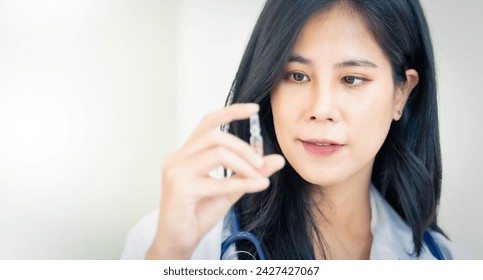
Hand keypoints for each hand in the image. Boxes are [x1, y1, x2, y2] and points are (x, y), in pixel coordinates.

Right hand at [145, 103, 284, 258]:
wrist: (178, 242)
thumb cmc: (198, 213)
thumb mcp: (230, 189)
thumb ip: (249, 172)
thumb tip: (276, 159)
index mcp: (185, 153)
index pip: (208, 123)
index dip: (231, 111)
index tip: (253, 108)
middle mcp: (177, 158)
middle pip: (214, 135)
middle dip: (242, 146)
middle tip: (259, 162)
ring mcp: (176, 172)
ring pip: (216, 153)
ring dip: (243, 164)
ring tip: (258, 176)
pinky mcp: (180, 189)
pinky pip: (218, 181)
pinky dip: (242, 183)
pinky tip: (258, 185)